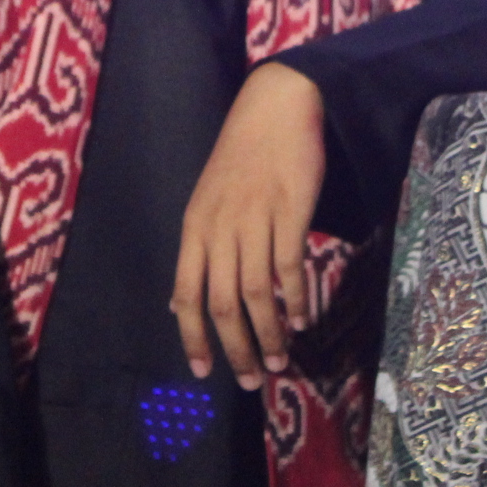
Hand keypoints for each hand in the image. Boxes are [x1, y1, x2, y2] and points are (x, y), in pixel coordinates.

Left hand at [171, 60, 325, 391]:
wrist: (275, 106)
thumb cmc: (243, 156)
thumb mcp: (208, 200)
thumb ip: (200, 249)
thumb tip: (183, 303)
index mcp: (195, 227)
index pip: (186, 294)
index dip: (193, 337)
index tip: (202, 372)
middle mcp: (220, 227)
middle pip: (223, 303)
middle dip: (236, 349)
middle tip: (252, 380)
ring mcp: (255, 219)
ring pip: (257, 294)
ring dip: (270, 334)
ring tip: (280, 360)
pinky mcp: (290, 211)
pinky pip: (289, 268)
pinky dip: (296, 300)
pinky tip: (303, 319)